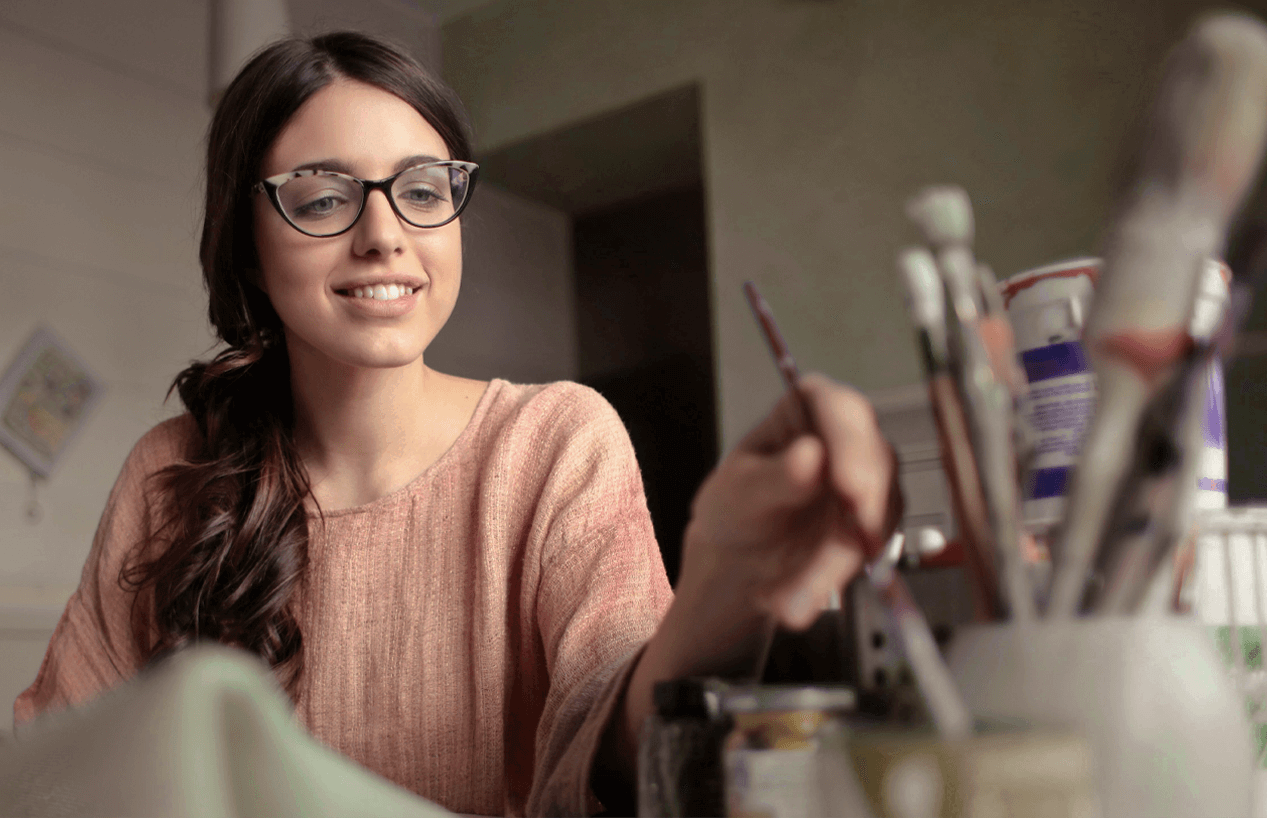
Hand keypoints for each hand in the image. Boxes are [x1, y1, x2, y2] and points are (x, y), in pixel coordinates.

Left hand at [678, 372, 902, 628]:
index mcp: (809, 407)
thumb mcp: (739, 491)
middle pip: (876, 462)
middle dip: (860, 514)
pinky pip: (873, 551)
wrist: (741, 557)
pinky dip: (836, 579)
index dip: (853, 446)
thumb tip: (811, 456)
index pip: (842, 409)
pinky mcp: (878, 522)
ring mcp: (870, 479)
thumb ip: (775, 477)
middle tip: (842, 553)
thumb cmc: (737, 508)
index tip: (850, 488)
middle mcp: (848, 437)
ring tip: (791, 598)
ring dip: (837, 562)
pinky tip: (799, 598)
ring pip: (879, 515)